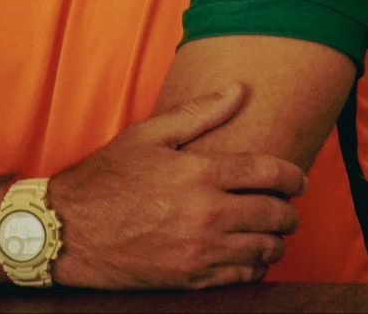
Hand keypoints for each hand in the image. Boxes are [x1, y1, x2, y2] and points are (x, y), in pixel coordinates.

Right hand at [47, 83, 306, 288]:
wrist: (68, 230)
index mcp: (200, 172)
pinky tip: (248, 257)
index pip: (269, 173)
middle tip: (287, 208)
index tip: (299, 181)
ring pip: (265, 249)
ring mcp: (201, 250)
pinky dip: (255, 267)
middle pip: (275, 214)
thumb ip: (199, 112)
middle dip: (289, 211)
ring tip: (270, 233)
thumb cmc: (106, 178)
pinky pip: (243, 277)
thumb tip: (238, 90)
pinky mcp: (191, 278)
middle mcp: (207, 213)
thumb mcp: (148, 134)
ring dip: (275, 240)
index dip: (294, 177)